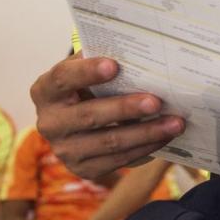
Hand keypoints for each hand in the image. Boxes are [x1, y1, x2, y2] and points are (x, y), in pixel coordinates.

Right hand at [31, 53, 183, 178]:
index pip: (62, 78)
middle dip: (125, 108)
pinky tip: (165, 137)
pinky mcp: (84, 169)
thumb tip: (135, 50)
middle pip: (89, 115)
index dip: (87, 72)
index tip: (114, 65)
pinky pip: (118, 160)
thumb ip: (100, 59)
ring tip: (175, 123)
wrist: (75, 124)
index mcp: (45, 91)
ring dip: (146, 133)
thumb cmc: (87, 88)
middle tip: (156, 101)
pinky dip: (145, 148)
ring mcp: (65, 150)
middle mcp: (49, 123)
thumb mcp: (85, 71)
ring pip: (108, 142)